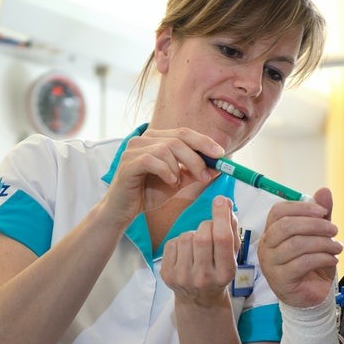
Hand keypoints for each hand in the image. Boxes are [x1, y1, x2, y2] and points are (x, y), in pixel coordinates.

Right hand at [101, 127, 223, 227]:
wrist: (123, 210)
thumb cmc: (147, 194)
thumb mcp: (178, 183)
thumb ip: (195, 174)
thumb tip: (219, 167)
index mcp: (157, 139)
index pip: (184, 132)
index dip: (204, 141)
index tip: (220, 154)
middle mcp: (144, 139)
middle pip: (178, 138)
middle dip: (196, 158)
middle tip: (206, 176)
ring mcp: (133, 149)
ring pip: (166, 149)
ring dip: (180, 168)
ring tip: (178, 183)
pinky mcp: (127, 162)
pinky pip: (152, 160)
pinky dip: (166, 171)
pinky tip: (169, 182)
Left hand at [160, 196, 239, 307]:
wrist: (199, 300)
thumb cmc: (218, 272)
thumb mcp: (232, 256)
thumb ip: (232, 230)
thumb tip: (226, 203)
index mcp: (225, 273)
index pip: (222, 239)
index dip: (221, 216)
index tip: (221, 200)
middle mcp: (204, 277)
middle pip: (203, 236)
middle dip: (207, 224)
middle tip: (210, 227)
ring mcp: (183, 277)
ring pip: (186, 237)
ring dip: (193, 234)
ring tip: (197, 246)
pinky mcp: (167, 274)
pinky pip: (172, 243)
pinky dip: (180, 242)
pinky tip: (186, 252)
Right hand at [258, 187, 340, 307]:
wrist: (312, 296)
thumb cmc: (313, 264)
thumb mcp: (319, 236)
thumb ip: (320, 215)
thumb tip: (324, 191)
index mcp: (271, 232)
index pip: (278, 211)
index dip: (302, 207)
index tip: (324, 212)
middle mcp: (266, 247)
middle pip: (286, 226)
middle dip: (315, 225)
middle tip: (335, 230)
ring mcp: (270, 264)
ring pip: (296, 244)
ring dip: (322, 243)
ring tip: (337, 247)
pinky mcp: (280, 280)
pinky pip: (302, 263)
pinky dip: (322, 258)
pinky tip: (333, 260)